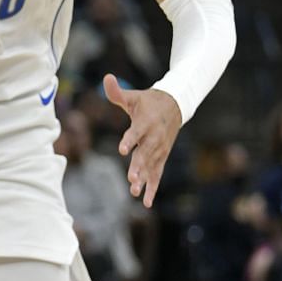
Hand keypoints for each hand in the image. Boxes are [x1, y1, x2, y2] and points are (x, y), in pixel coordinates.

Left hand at [102, 73, 181, 208]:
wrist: (175, 106)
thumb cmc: (148, 101)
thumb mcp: (133, 96)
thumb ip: (118, 92)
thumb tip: (106, 78)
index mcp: (146, 122)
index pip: (136, 132)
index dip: (130, 140)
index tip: (122, 150)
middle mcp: (154, 138)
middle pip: (145, 154)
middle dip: (138, 167)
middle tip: (131, 179)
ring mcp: (159, 149)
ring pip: (151, 166)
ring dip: (144, 179)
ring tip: (134, 191)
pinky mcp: (161, 157)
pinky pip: (157, 175)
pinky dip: (153, 188)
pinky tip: (147, 203)